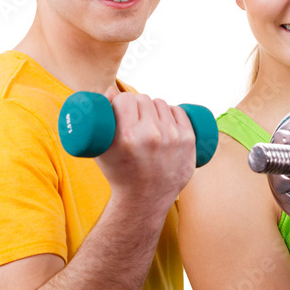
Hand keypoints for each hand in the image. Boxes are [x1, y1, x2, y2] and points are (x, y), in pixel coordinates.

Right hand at [95, 86, 195, 207]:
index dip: (121, 101)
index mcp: (127, 136)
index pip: (125, 98)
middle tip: (133, 117)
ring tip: (148, 121)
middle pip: (143, 99)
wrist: (145, 199)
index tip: (120, 110)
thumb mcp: (102, 150)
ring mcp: (172, 137)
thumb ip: (102, 118)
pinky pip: (179, 111)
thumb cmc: (119, 173)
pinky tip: (165, 119)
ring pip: (161, 104)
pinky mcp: (188, 140)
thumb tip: (110, 90)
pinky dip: (171, 112)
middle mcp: (152, 135)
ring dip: (153, 108)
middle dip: (136, 105)